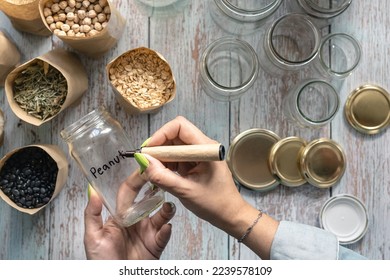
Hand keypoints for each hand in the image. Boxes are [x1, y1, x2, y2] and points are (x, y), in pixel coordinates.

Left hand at [84, 173, 174, 259]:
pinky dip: (166, 230)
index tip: (142, 167)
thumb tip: (92, 191)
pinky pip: (164, 235)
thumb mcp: (92, 237)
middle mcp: (135, 221)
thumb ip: (92, 214)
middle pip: (148, 201)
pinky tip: (165, 227)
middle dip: (155, 189)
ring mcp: (147, 232)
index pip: (129, 193)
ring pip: (160, 215)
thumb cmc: (101, 262)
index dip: (135, 180)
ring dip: (166, 210)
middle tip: (160, 178)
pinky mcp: (156, 245)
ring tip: (167, 208)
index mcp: (120, 216)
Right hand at [140, 116, 278, 259]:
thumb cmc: (215, 204)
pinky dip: (168, 165)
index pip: (180, 126)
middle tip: (147, 163)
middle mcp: (203, 147)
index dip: (161, 134)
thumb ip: (163, 176)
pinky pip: (177, 157)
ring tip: (156, 173)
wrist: (230, 215)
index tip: (148, 150)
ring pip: (174, 146)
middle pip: (175, 135)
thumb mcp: (185, 191)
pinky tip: (164, 176)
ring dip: (162, 157)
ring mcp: (199, 154)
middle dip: (159, 147)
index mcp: (206, 148)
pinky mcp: (196, 163)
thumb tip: (144, 162)